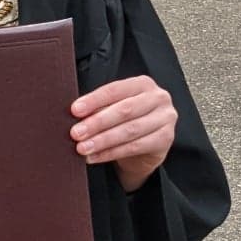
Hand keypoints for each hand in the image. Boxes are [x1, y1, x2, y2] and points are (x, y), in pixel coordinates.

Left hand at [70, 76, 175, 194]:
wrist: (145, 147)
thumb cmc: (125, 121)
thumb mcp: (113, 109)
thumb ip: (98, 108)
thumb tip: (75, 115)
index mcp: (143, 84)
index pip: (115, 89)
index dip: (94, 100)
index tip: (74, 110)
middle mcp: (158, 98)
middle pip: (124, 110)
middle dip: (97, 122)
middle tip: (76, 133)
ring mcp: (165, 118)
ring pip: (129, 130)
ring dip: (102, 140)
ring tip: (82, 148)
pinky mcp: (166, 139)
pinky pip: (135, 147)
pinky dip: (111, 153)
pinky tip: (94, 157)